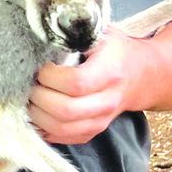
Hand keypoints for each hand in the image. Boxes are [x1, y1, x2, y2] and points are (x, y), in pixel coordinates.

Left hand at [28, 29, 147, 144]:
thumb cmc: (114, 50)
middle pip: (65, 111)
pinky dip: (43, 127)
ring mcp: (100, 121)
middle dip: (39, 97)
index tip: (41, 67)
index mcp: (110, 72)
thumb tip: (44, 33)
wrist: (141, 75)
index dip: (50, 77)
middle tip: (31, 84)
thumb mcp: (101, 33)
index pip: (75, 83)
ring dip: (37, 115)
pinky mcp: (91, 133)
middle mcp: (108, 101)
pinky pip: (61, 138)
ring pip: (61, 129)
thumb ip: (75, 33)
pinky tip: (38, 111)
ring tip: (31, 98)